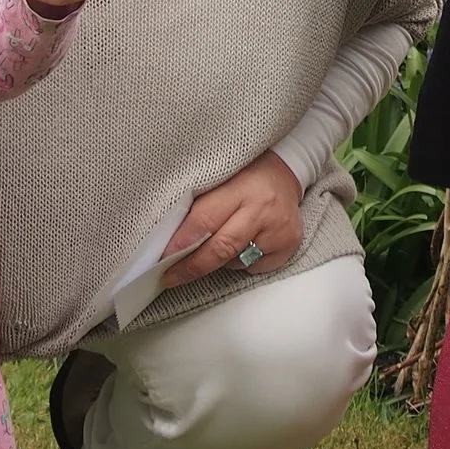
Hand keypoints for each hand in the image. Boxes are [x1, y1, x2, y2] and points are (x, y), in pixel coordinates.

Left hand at [158, 152, 305, 286]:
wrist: (286, 172)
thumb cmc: (246, 174)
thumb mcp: (220, 179)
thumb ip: (199, 207)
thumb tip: (171, 241)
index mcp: (243, 187)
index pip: (205, 221)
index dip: (181, 243)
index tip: (161, 259)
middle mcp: (263, 210)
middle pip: (221, 249)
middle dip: (192, 266)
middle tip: (171, 276)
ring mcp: (279, 231)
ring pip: (235, 262)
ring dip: (218, 260)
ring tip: (219, 241)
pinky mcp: (288, 246)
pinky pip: (253, 266)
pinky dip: (241, 261)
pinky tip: (245, 241)